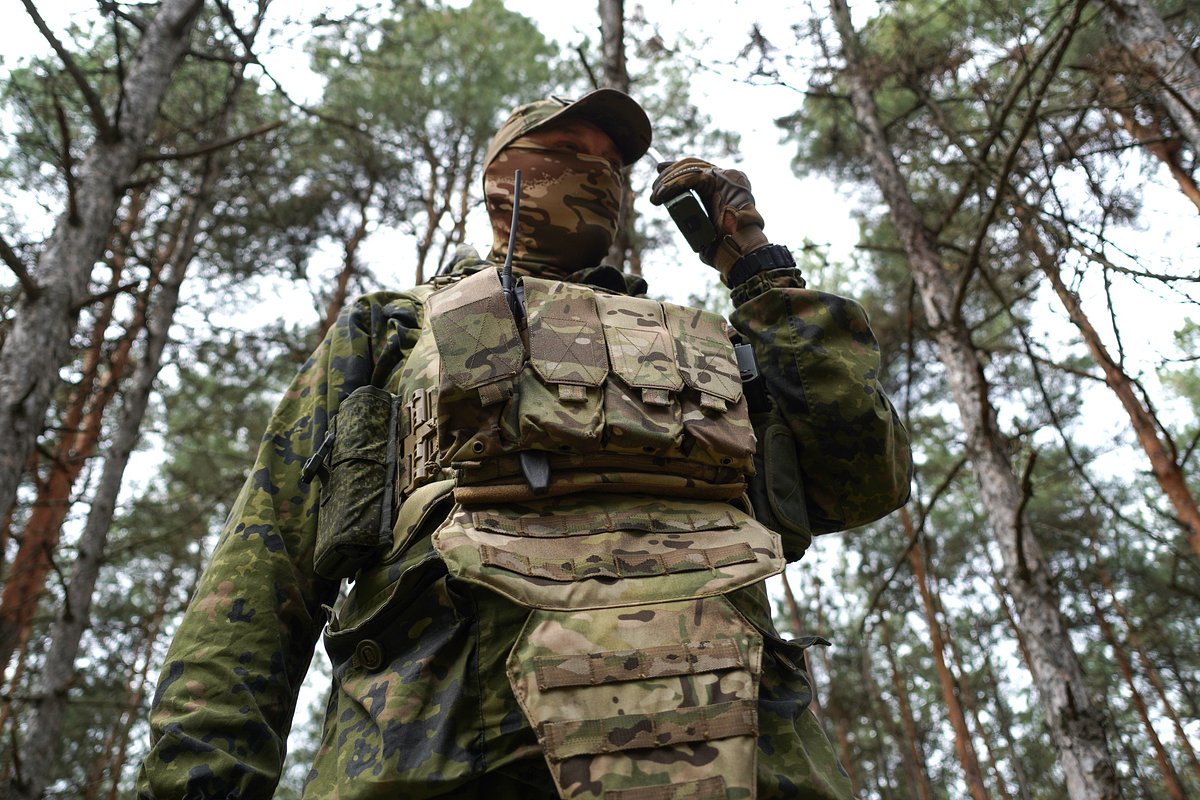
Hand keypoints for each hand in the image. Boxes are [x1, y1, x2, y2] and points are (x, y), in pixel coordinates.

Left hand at [649, 157, 769, 275]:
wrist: (740, 253)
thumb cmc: (724, 248)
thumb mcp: (706, 231)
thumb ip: (698, 221)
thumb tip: (686, 221)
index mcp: (724, 187)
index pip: (699, 168)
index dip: (677, 168)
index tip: (660, 170)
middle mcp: (728, 178)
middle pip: (693, 164)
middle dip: (670, 173)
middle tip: (655, 188)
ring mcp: (727, 177)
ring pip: (692, 168)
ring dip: (669, 181)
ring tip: (656, 196)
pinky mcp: (724, 180)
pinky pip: (694, 176)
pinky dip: (676, 184)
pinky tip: (663, 193)